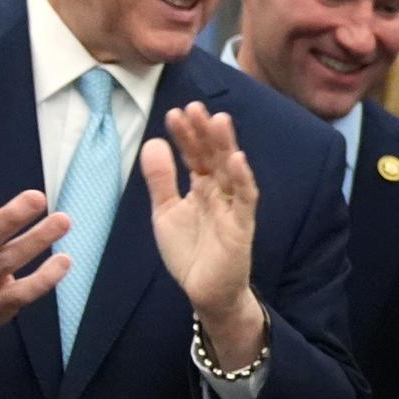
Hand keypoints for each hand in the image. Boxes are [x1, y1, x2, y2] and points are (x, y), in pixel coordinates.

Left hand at [140, 102, 263, 366]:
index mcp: (203, 187)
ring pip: (232, 171)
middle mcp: (221, 193)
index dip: (186, 135)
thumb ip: (161, 180)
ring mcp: (233, 208)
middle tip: (195, 107)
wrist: (205, 292)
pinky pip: (245, 200)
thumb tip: (153, 142)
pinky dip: (243, 179)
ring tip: (218, 120)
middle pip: (215, 156)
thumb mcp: (166, 211)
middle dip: (206, 132)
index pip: (196, 155)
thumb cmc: (190, 252)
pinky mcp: (242, 228)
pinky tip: (237, 159)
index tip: (174, 113)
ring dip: (226, 146)